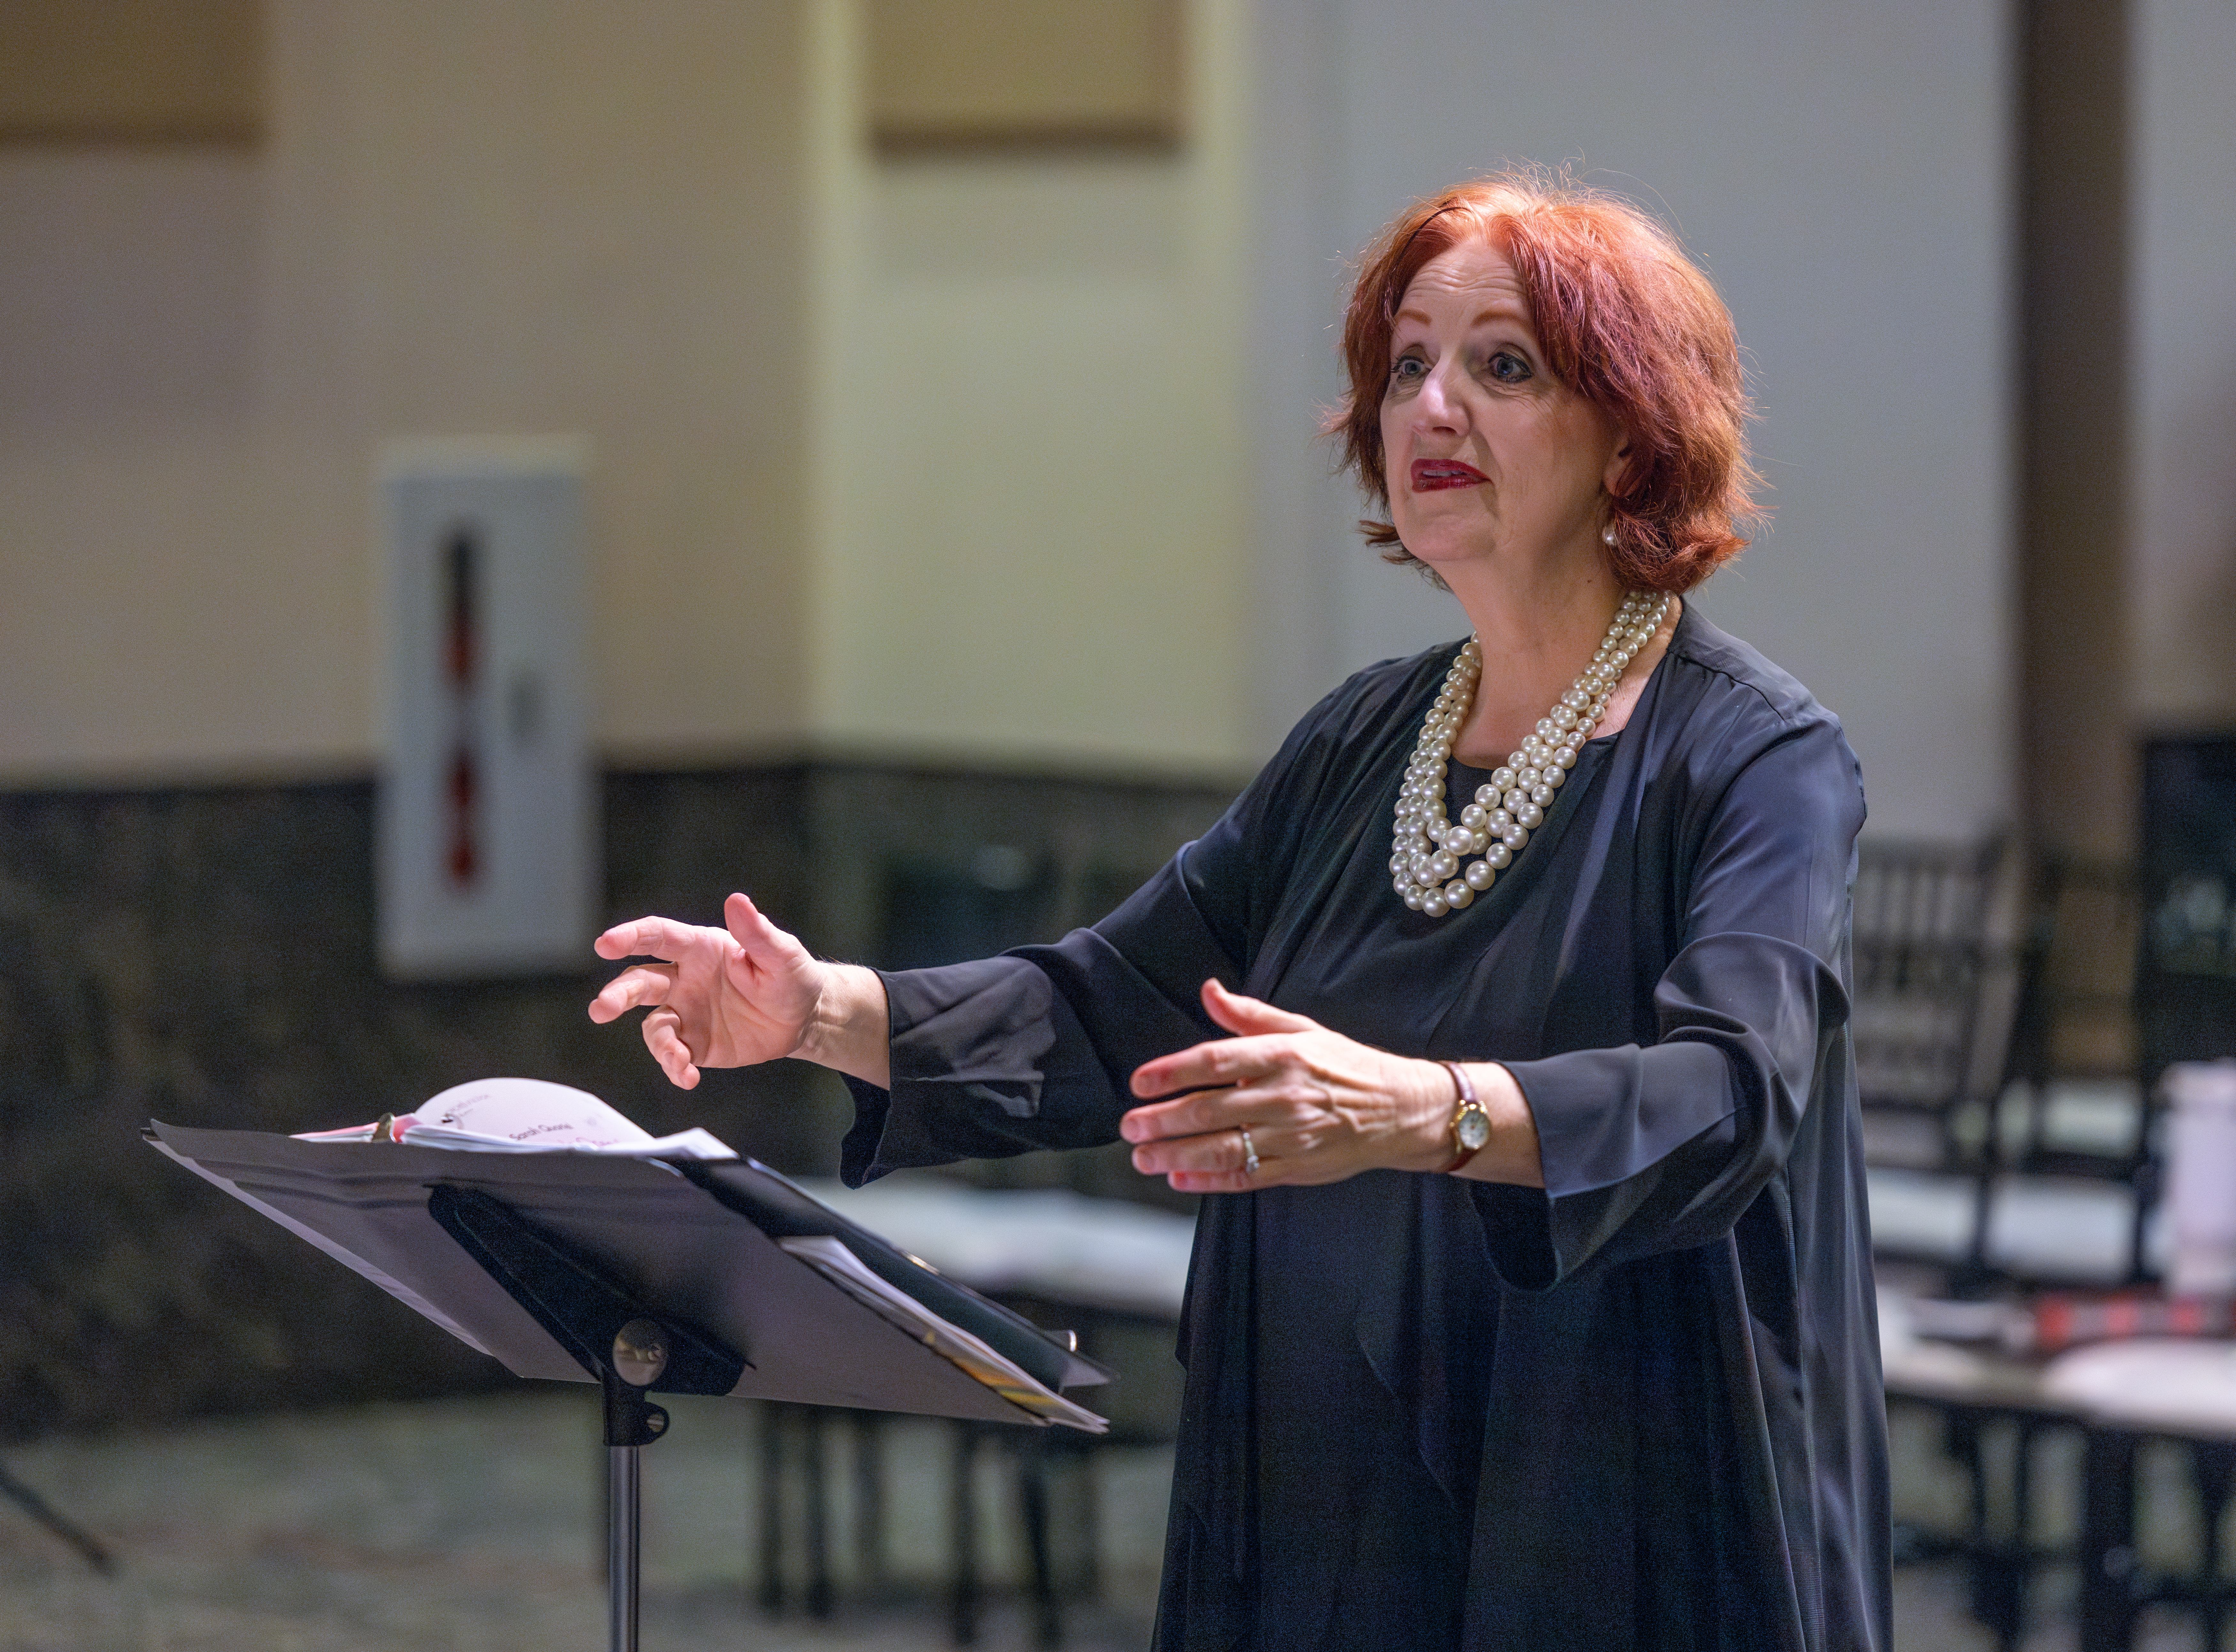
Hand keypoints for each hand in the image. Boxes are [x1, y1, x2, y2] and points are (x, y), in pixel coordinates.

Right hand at [587, 892, 837, 1089]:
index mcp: (701, 949)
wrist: (803, 1019)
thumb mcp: (783, 954)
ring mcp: (686, 1011)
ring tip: (678, 1059)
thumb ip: (757, 933)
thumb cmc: (792, 977)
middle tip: (601, 1009)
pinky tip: (689, 1077)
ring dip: (658, 1043)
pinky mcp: (693, 1042)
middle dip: (618, 994)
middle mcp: (685, 978)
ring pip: (654, 1024)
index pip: (658, 937)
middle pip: (640, 982)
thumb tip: (737, 900)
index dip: (630, 937)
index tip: (605, 944)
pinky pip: (673, 1053)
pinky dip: (674, 1066)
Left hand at [1120, 980, 1455, 1192]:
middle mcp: (1284, 1096)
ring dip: (1176, 1154)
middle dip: (1163, 1120)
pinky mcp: (1297, 1168)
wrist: (1399, 1108)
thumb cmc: (1343, 1064)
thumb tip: (1208, 990)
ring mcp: (1291, 1136)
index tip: (1139, 1082)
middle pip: (1211, 1110)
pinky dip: (1209, 1180)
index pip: (1215, 1060)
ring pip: (1223, 1148)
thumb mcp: (1301, 1028)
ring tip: (1141, 1156)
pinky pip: (1246, 1176)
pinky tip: (1179, 1179)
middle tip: (1128, 1125)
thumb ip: (1249, 1015)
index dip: (1173, 1071)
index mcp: (1282, 1055)